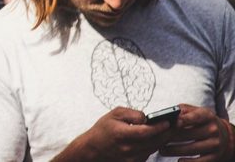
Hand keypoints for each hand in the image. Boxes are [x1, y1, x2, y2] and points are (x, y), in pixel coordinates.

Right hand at [52, 107, 172, 161]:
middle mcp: (128, 148)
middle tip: (177, 124)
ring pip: (154, 148)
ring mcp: (132, 158)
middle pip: (154, 141)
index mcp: (121, 134)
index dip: (159, 127)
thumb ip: (131, 113)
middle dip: (167, 132)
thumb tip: (147, 117)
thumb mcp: (113, 114)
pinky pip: (150, 153)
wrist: (94, 148)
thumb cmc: (103, 130)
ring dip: (164, 139)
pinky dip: (156, 145)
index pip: (146, 132)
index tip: (169, 121)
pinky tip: (159, 137)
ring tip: (171, 129)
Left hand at [158, 104, 233, 161]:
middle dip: (171, 137)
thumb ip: (182, 111)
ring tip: (161, 150)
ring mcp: (215, 144)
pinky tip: (178, 160)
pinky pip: (199, 161)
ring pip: (191, 148)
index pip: (196, 116)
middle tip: (158, 138)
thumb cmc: (201, 120)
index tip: (173, 122)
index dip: (184, 119)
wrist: (223, 135)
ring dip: (174, 150)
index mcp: (207, 115)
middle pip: (189, 134)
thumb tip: (166, 114)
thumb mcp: (195, 111)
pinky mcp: (214, 156)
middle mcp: (213, 129)